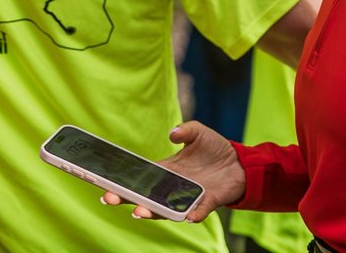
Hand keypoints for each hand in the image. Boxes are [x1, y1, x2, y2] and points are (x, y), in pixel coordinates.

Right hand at [101, 122, 244, 221]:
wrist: (240, 162)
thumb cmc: (215, 148)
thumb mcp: (198, 132)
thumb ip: (186, 130)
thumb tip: (172, 133)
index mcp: (168, 171)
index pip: (141, 179)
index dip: (124, 181)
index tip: (105, 182)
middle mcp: (174, 187)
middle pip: (146, 197)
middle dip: (128, 199)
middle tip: (109, 198)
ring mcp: (190, 197)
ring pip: (166, 209)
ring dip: (153, 211)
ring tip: (139, 211)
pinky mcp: (208, 202)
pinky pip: (199, 211)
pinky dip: (193, 214)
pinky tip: (188, 215)